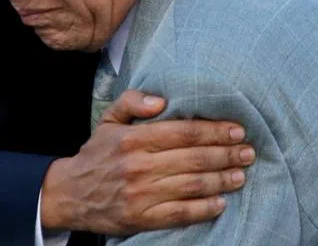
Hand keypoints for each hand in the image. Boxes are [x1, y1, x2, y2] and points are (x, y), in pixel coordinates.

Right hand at [40, 89, 254, 234]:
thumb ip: (134, 101)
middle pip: (193, 158)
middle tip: (248, 151)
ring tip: (241, 174)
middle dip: (226, 154)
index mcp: (134, 138)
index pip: (183, 132)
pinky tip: (221, 202)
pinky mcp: (141, 218)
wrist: (68, 194)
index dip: (214, 130)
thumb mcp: (109, 119)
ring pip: (191, 186)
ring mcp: (141, 194)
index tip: (237, 130)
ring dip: (221, 180)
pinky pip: (179, 214)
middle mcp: (139, 165)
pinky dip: (203, 208)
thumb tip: (163, 99)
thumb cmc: (97, 154)